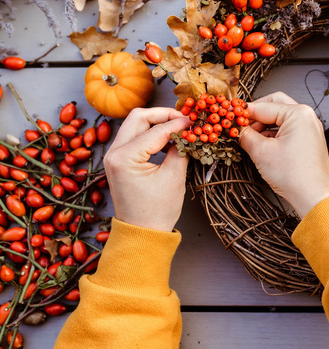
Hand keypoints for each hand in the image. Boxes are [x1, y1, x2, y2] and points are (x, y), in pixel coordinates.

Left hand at [103, 108, 191, 231]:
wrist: (141, 233)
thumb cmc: (157, 211)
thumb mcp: (174, 177)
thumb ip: (180, 148)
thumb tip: (188, 130)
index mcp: (125, 157)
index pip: (156, 130)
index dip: (178, 123)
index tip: (195, 121)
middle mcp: (114, 152)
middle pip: (138, 117)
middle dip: (163, 114)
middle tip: (184, 119)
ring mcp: (113, 156)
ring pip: (134, 124)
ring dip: (156, 122)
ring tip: (178, 128)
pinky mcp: (118, 160)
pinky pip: (134, 136)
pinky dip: (150, 133)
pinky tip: (167, 139)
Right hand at [239, 92, 328, 217]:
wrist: (314, 197)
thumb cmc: (296, 176)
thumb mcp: (261, 152)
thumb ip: (245, 135)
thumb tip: (236, 129)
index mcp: (298, 114)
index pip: (263, 106)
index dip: (243, 113)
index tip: (230, 117)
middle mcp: (307, 117)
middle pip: (274, 105)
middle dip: (255, 115)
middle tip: (240, 125)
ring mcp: (310, 128)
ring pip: (280, 117)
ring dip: (263, 125)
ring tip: (249, 138)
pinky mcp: (309, 140)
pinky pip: (288, 129)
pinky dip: (273, 134)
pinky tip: (262, 144)